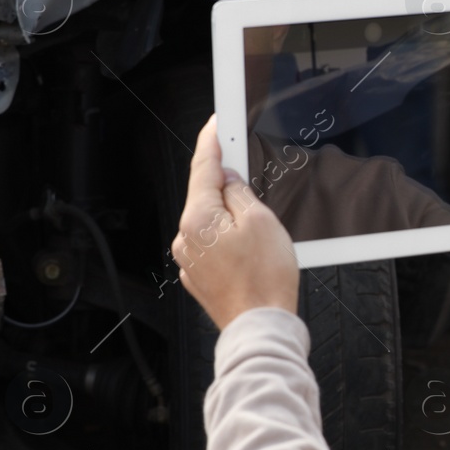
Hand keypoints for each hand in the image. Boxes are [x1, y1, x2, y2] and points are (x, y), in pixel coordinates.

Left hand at [172, 116, 299, 328]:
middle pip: (206, 196)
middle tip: (253, 182)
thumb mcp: (262, 221)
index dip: (212, 142)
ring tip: (260, 233)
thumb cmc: (264, 281)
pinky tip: (251, 251)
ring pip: (211, 222)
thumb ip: (241, 193)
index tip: (216, 124)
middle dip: (229, 186)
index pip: (202, 167)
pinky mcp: (200, 276)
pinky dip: (230, 240)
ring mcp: (190, 260)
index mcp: (197, 219)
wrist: (261, 326)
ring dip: (232, 218)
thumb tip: (232, 181)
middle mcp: (186, 238)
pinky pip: (213, 246)